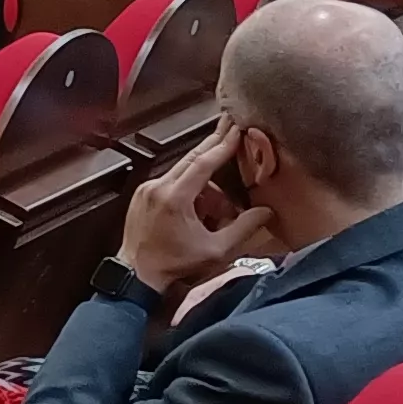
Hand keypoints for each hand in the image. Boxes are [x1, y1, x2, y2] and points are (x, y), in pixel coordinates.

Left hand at [120, 122, 272, 299]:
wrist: (136, 277)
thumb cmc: (174, 266)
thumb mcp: (215, 251)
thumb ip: (243, 229)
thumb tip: (266, 212)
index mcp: (174, 198)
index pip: (203, 163)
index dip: (223, 145)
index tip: (236, 129)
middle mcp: (157, 187)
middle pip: (191, 158)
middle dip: (214, 144)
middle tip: (230, 126)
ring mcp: (147, 189)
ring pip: (183, 172)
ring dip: (204, 182)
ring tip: (218, 211)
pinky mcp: (142, 195)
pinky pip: (171, 182)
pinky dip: (188, 189)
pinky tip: (200, 210)